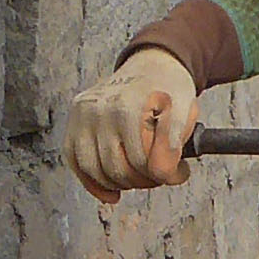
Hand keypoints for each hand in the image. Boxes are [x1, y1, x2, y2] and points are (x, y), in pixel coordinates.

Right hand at [59, 48, 195, 201]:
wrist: (151, 67)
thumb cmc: (169, 89)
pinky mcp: (74, 121)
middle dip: (145, 180)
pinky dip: (93, 183)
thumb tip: (163, 172)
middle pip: (120, 170)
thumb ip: (175, 142)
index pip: (144, 163)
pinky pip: (76, 162)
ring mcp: (83, 115)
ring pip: (97, 171)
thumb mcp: (185, 110)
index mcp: (128, 106)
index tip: (180, 172)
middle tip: (160, 174)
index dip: (166, 175)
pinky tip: (111, 192)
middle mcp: (99, 109)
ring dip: (122, 183)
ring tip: (140, 175)